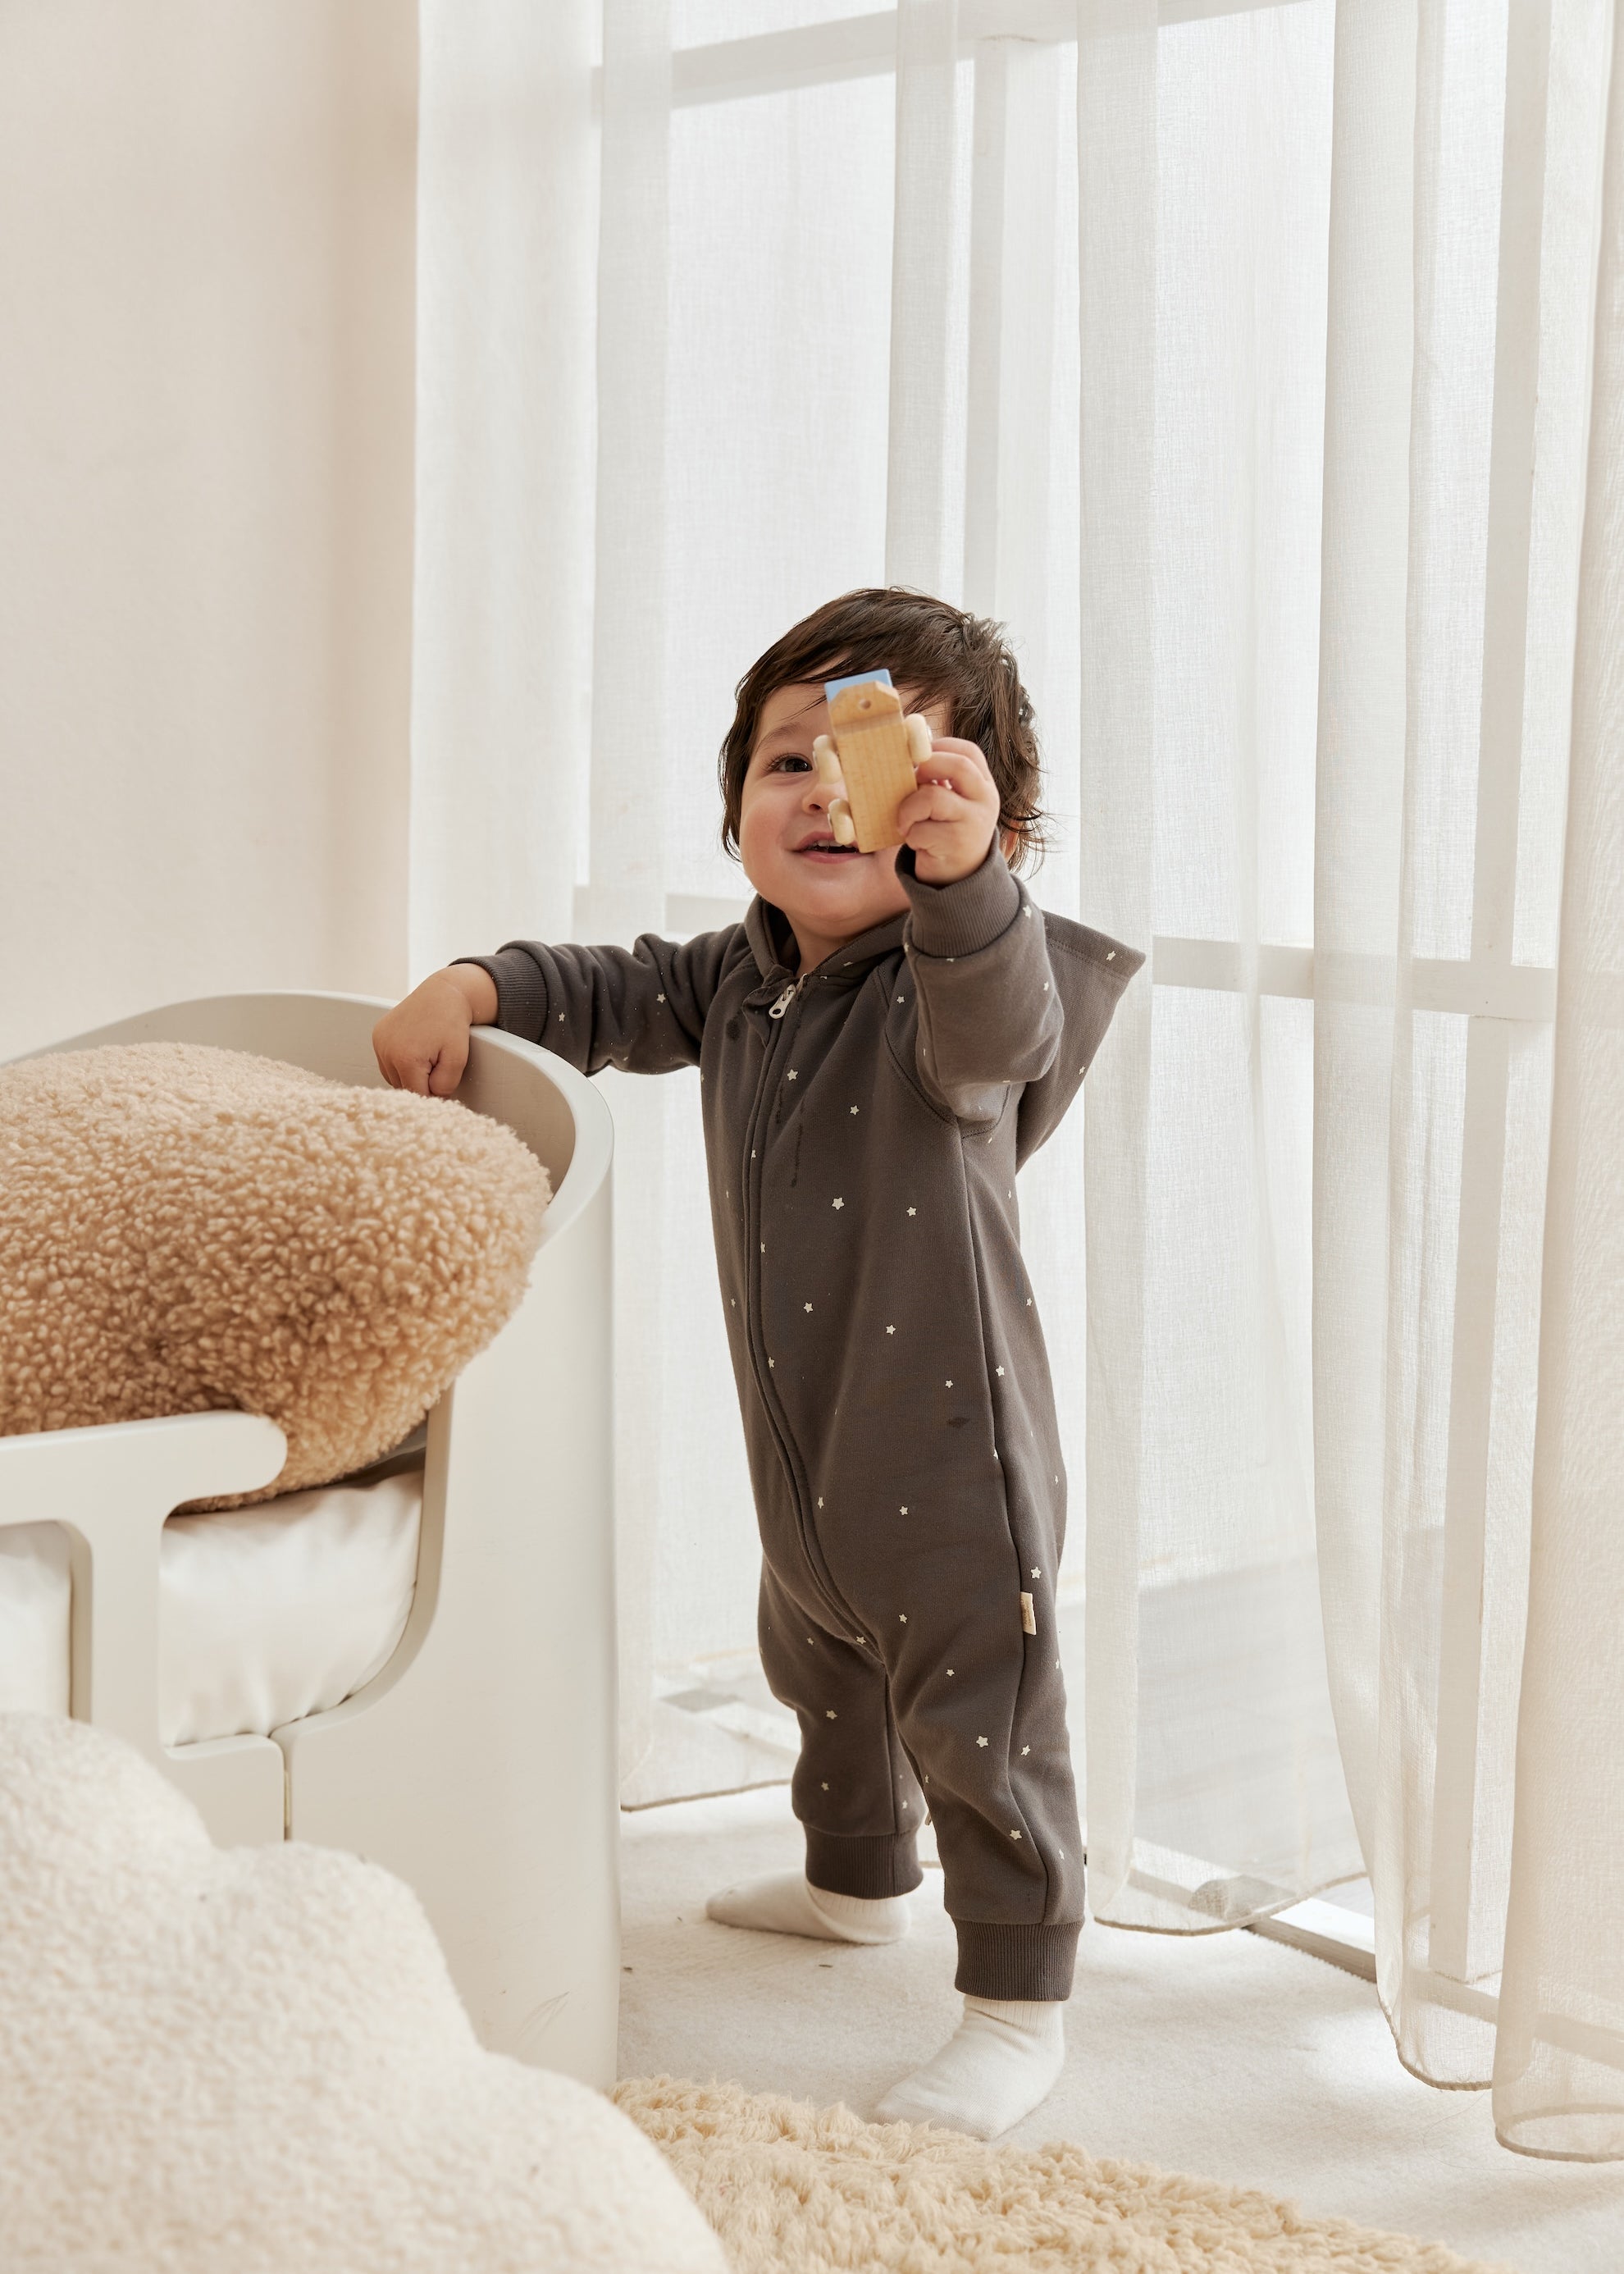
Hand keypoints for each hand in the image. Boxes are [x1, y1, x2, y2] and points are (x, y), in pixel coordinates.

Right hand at [372, 966, 495, 1096]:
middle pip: (403, 1088)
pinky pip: (387, 1065)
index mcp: (405, 1059)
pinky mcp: (377, 1037)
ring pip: (393, 1078)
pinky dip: (399, 1065)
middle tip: (438, 1064)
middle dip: (421, 1084)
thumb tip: (430, 1099)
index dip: (433, 1094)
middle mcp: (386, 1051)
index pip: (416, 1095)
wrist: (443, 994)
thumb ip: (444, 1086)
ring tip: (427, 1056)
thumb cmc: (452, 1024)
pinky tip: (415, 1052)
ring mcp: (379, 1043)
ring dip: (409, 1076)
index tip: (443, 1083)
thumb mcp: (457, 1059)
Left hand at [898, 734, 1001, 885]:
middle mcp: (985, 801)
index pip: (969, 752)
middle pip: (957, 766)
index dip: (940, 747)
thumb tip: (909, 755)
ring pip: (932, 796)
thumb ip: (939, 781)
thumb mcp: (952, 803)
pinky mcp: (957, 845)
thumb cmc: (947, 833)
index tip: (918, 756)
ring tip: (906, 822)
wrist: (960, 878)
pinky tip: (917, 842)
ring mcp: (974, 823)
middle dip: (925, 767)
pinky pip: (920, 829)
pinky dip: (910, 835)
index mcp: (984, 786)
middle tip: (910, 781)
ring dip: (908, 808)